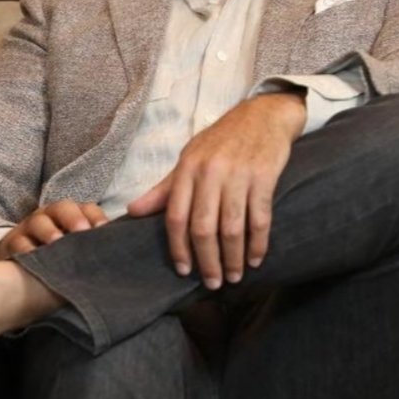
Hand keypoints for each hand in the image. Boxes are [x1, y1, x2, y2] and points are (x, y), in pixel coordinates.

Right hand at [0, 200, 108, 259]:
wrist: (21, 266)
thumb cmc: (59, 257)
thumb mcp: (78, 249)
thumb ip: (95, 249)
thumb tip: (119, 258)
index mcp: (72, 215)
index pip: (88, 209)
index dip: (96, 217)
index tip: (104, 229)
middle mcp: (51, 216)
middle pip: (63, 208)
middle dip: (73, 218)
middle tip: (82, 232)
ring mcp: (30, 228)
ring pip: (39, 222)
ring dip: (49, 231)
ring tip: (57, 243)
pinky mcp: (13, 243)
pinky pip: (18, 243)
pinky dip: (26, 250)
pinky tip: (33, 258)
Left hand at [127, 92, 304, 288]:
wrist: (262, 115)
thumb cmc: (222, 141)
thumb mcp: (189, 158)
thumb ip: (165, 188)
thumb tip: (133, 211)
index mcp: (188, 168)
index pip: (176, 217)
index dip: (178, 248)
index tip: (183, 270)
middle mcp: (211, 172)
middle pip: (204, 228)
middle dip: (208, 261)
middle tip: (212, 283)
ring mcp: (239, 175)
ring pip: (232, 228)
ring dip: (234, 258)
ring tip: (234, 277)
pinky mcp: (265, 176)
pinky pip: (260, 219)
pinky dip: (258, 244)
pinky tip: (256, 259)